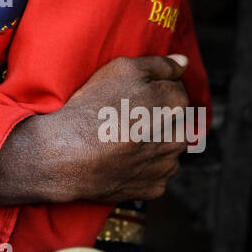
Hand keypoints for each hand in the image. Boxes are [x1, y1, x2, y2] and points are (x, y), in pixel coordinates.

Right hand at [0, 54, 193, 207]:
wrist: (68, 154)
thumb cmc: (94, 108)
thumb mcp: (123, 70)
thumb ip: (160, 64)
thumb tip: (183, 62)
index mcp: (176, 105)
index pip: (178, 91)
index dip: (154, 90)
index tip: (131, 96)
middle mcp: (179, 136)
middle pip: (175, 123)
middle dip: (158, 120)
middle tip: (126, 119)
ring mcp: (167, 166)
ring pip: (167, 151)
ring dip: (153, 146)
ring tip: (122, 141)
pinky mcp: (154, 188)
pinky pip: (155, 176)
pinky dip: (143, 169)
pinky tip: (121, 160)